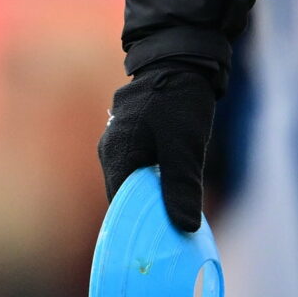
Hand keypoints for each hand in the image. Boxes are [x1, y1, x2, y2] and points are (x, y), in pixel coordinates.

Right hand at [97, 61, 218, 232]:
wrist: (182, 55)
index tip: (161, 241)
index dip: (140, 225)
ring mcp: (122, 137)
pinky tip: (178, 180)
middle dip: (150, 209)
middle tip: (176, 228)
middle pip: (128, 193)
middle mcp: (112, 149)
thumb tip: (186, 228)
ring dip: (156, 191)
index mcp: (117, 156)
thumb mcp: (185, 148)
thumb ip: (182, 188)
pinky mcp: (136, 129)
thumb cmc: (180, 101)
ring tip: (181, 207)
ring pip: (137, 177)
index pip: (122, 206)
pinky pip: (143, 161)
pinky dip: (158, 174)